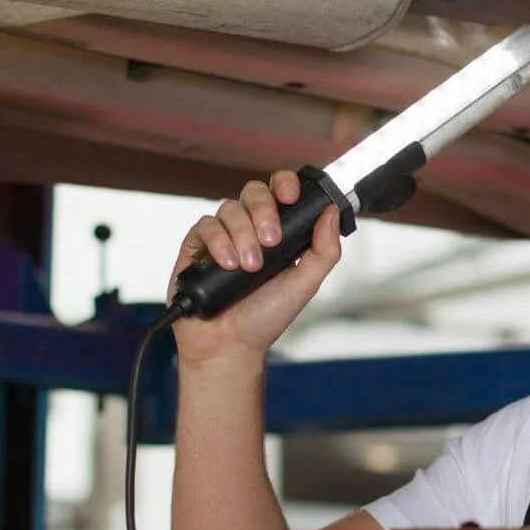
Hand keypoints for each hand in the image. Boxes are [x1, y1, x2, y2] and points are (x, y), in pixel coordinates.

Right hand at [169, 170, 344, 365]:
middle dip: (264, 212)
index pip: (280, 192)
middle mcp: (250, 228)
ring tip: (249, 267)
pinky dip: (219, 242)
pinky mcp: (196, 246)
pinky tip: (227, 265)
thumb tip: (332, 213)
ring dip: (243, 235)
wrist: (230, 345)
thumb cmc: (266, 318)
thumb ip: (325, 250)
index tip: (290, 197)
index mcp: (278, 233)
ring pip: (230, 208)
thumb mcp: (305, 285)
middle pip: (254, 192)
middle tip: (271, 242)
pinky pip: (205, 226)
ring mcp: (223, 235)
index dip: (285, 185)